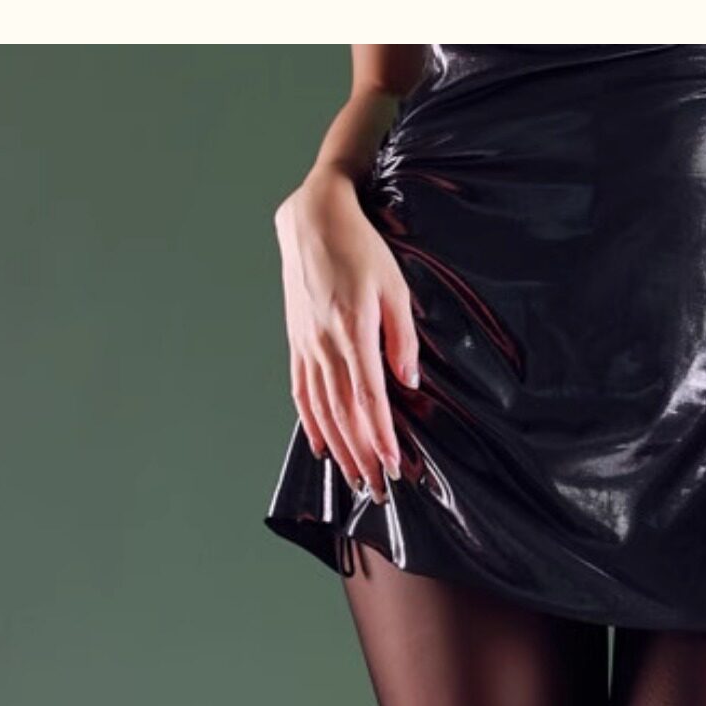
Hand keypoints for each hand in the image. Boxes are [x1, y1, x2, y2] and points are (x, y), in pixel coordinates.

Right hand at [274, 164, 420, 495]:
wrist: (312, 217)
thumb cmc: (360, 247)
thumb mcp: (395, 286)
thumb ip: (402, 337)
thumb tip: (408, 381)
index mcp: (352, 332)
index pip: (369, 399)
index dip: (381, 437)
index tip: (394, 466)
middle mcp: (325, 345)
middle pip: (345, 414)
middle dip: (362, 455)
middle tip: (377, 488)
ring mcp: (307, 346)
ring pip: (322, 410)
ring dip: (339, 449)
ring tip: (354, 478)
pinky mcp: (296, 342)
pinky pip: (302, 392)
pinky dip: (311, 423)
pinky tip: (320, 447)